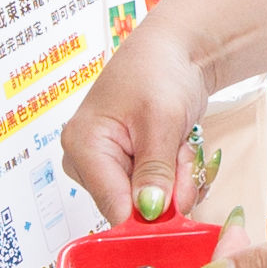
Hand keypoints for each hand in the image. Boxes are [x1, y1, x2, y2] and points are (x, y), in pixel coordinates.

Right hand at [58, 18, 212, 221]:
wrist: (174, 52)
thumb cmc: (158, 70)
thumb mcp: (161, 120)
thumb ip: (155, 170)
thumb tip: (149, 212)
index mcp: (83, 146)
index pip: (112, 205)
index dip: (149, 215)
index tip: (180, 207)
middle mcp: (89, 161)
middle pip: (133, 206)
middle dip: (170, 188)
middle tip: (183, 152)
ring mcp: (109, 166)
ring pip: (151, 201)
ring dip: (178, 179)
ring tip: (180, 142)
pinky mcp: (128, 168)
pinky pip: (158, 191)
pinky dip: (177, 174)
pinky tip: (178, 148)